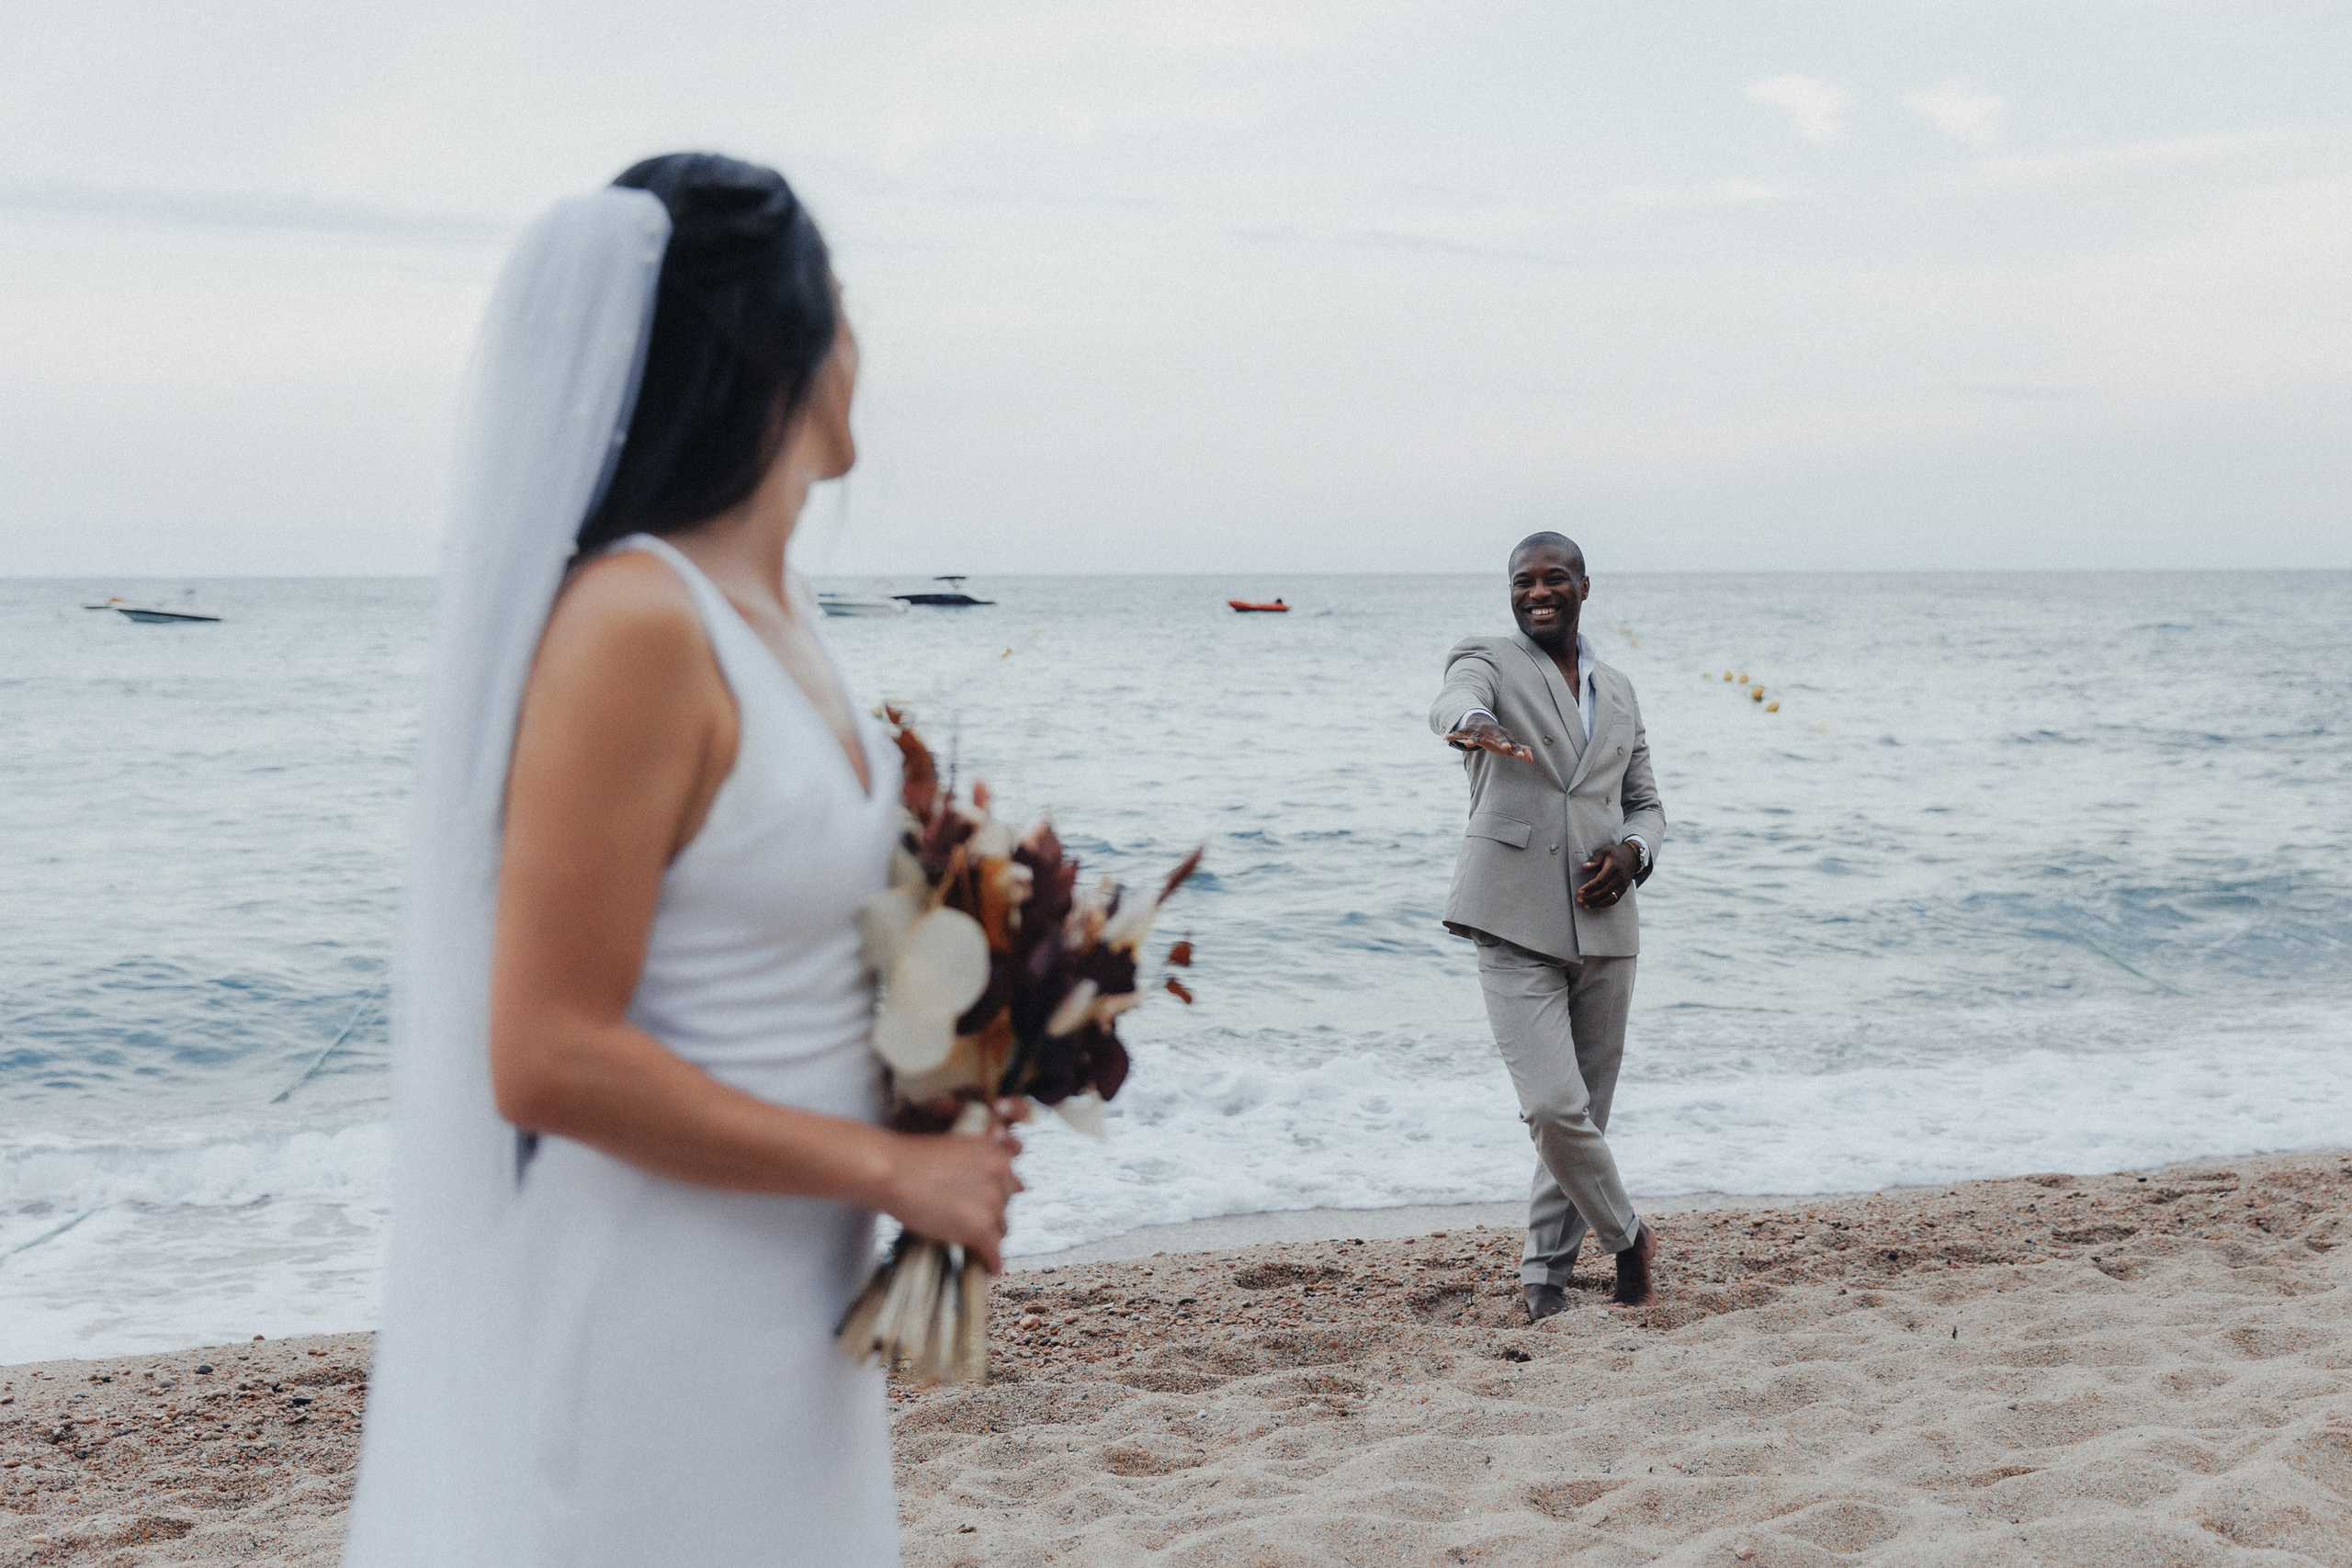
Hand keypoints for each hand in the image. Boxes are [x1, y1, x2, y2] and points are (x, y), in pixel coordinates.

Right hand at [880, 1098, 1026, 1271]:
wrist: (891, 1173)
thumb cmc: (916, 1160)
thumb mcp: (959, 1148)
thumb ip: (989, 1163)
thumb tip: (1023, 1187)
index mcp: (997, 1153)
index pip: (1009, 1183)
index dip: (993, 1193)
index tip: (981, 1201)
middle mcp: (1001, 1175)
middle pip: (1005, 1207)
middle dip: (989, 1214)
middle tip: (963, 1218)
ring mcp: (992, 1203)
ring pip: (1000, 1230)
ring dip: (987, 1236)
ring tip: (967, 1240)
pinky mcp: (980, 1228)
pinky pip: (994, 1253)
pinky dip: (991, 1262)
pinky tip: (988, 1268)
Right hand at [1443, 716, 1534, 761]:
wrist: (1480, 719)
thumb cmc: (1496, 736)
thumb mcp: (1508, 742)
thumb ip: (1520, 749)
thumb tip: (1531, 760)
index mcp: (1503, 735)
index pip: (1512, 743)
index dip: (1516, 749)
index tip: (1521, 756)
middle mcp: (1492, 731)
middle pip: (1498, 736)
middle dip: (1502, 741)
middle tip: (1506, 747)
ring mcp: (1479, 730)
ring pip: (1476, 735)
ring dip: (1472, 739)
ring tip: (1469, 745)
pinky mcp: (1468, 730)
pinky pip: (1460, 733)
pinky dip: (1454, 735)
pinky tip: (1446, 737)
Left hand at [1576, 842, 1639, 909]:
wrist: (1632, 857)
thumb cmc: (1615, 853)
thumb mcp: (1605, 850)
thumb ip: (1595, 858)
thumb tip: (1584, 867)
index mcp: (1613, 867)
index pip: (1600, 881)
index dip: (1589, 887)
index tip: (1580, 891)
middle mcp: (1619, 878)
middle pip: (1604, 891)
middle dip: (1590, 897)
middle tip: (1579, 899)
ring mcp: (1623, 885)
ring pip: (1610, 898)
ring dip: (1597, 903)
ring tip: (1585, 906)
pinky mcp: (1624, 889)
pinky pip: (1614, 900)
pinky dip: (1604, 904)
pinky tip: (1595, 905)